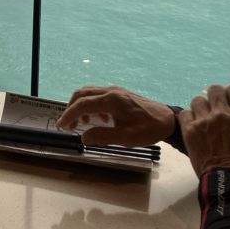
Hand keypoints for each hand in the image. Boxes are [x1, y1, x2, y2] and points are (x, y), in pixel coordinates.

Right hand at [57, 85, 176, 147]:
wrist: (167, 120)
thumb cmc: (148, 129)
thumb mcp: (126, 137)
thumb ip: (103, 136)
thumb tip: (84, 137)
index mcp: (112, 100)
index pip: (83, 104)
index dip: (69, 114)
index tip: (62, 126)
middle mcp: (111, 91)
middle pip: (82, 94)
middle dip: (71, 108)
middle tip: (67, 125)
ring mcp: (115, 91)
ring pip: (89, 93)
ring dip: (80, 106)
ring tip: (80, 124)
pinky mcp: (120, 94)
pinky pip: (98, 96)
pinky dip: (90, 106)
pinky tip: (97, 120)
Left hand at [178, 84, 229, 184]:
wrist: (228, 183)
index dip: (229, 93)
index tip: (227, 100)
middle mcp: (223, 114)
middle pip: (214, 89)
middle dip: (214, 95)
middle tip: (213, 105)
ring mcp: (205, 121)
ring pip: (197, 100)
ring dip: (200, 107)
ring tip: (202, 117)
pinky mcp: (190, 130)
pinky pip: (184, 114)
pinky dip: (188, 118)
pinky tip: (192, 126)